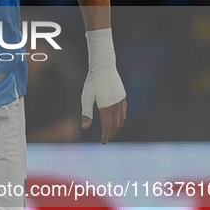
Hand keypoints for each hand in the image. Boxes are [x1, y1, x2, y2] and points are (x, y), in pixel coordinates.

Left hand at [81, 27, 126, 143]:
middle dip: (112, 133)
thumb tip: (85, 127)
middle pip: (116, 124)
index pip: (108, 127)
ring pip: (122, 118)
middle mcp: (116, 105)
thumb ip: (86, 113)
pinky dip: (121, 118)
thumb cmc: (92, 82)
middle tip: (106, 138)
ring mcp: (121, 100)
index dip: (106, 136)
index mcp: (107, 107)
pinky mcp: (122, 96)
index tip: (103, 142)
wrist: (104, 66)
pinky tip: (117, 118)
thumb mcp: (86, 98)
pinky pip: (124, 111)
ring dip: (117, 126)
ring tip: (111, 130)